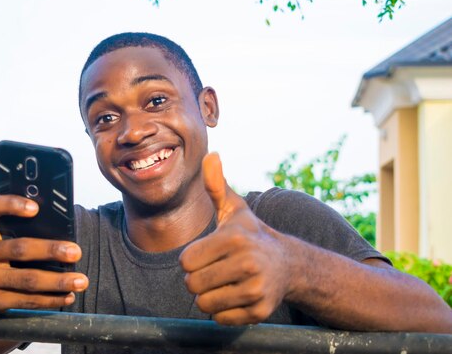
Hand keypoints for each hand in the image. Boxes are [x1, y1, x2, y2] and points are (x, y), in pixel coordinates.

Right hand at [0, 195, 88, 311]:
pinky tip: (68, 295)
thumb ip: (15, 226)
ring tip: (80, 280)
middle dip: (51, 250)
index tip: (36, 208)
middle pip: (19, 249)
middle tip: (75, 252)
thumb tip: (59, 227)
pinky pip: (27, 300)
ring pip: (27, 280)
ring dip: (58, 281)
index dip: (11, 205)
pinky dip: (50, 299)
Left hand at [179, 153, 291, 325]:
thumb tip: (211, 155)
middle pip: (192, 284)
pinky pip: (220, 319)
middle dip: (198, 279)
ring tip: (224, 282)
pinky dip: (222, 311)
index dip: (191, 259)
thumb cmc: (251, 234)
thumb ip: (216, 185)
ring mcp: (255, 289)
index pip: (186, 261)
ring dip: (208, 296)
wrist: (289, 264)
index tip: (207, 254)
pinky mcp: (260, 311)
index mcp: (234, 238)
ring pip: (204, 304)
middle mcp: (247, 264)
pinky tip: (235, 295)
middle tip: (214, 270)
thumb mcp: (235, 209)